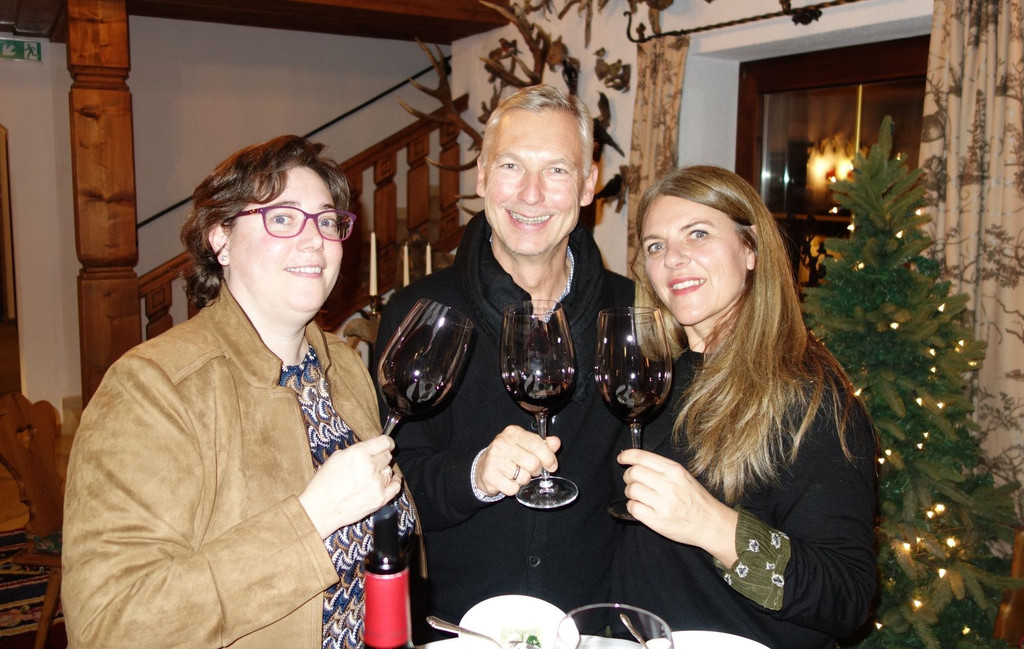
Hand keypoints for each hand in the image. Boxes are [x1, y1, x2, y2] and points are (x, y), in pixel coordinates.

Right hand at [299, 435, 401, 538]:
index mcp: (358, 453)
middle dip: (381, 458)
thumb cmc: (324, 483)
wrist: (320, 509)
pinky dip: (394, 482)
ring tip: (370, 477)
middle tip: (373, 463)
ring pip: (390, 472)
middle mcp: (370, 466)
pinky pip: (395, 487)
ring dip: (383, 472)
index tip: (387, 444)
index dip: (387, 442)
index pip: (384, 442)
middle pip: (387, 456)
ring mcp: (376, 483)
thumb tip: (373, 446)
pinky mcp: (380, 498)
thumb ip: (357, 450)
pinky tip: (391, 480)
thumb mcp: (337, 458)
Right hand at [474, 425, 560, 496]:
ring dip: (524, 480)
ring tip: (516, 474)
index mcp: (513, 432)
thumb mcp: (525, 445)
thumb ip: (542, 444)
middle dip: (536, 471)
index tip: (552, 466)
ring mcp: (494, 459)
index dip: (548, 457)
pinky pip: (513, 489)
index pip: (536, 443)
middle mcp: (502, 443)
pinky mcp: (490, 475)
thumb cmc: (509, 455)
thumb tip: (556, 442)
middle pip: (532, 463)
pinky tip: (508, 481)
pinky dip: (514, 489)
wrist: (483, 467)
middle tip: (531, 470)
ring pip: (523, 477)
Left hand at [618, 448, 738, 565]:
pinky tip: (641, 507)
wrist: (710, 523)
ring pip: (631, 490)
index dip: (627, 456)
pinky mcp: (657, 520)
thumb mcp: (684, 476)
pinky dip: (633, 506)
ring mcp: (663, 504)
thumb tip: (637, 462)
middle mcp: (668, 485)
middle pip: (633, 473)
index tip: (621, 459)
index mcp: (674, 471)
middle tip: (633, 482)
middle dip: (628, 477)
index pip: (642, 457)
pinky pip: (633, 508)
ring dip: (630, 493)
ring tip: (638, 496)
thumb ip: (662, 469)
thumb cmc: (696, 499)